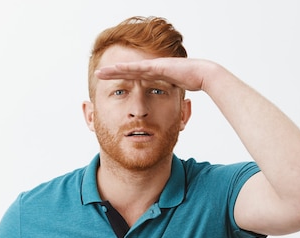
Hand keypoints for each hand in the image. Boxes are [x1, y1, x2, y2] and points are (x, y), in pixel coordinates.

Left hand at [95, 57, 217, 92]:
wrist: (202, 74)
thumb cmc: (191, 81)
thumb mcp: (173, 91)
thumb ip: (165, 96)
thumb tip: (161, 109)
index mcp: (153, 75)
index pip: (132, 77)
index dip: (119, 78)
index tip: (107, 83)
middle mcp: (151, 69)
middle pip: (127, 71)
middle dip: (112, 73)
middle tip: (97, 74)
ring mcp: (154, 66)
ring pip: (129, 68)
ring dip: (115, 70)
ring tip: (101, 72)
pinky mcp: (157, 66)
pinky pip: (139, 68)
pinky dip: (126, 68)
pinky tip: (115, 69)